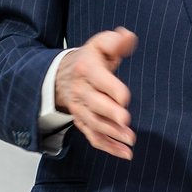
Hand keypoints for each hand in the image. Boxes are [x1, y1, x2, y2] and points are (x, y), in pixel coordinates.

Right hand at [54, 27, 137, 160]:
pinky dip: (109, 146)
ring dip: (113, 133)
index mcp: (87, 69)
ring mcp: (80, 109)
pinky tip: (125, 153)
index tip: (125, 98)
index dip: (112, 89)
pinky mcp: (82, 122)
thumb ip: (115, 42)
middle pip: (95, 104)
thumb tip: (128, 38)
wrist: (61, 75)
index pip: (98, 79)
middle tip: (126, 121)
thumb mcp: (99, 45)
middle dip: (110, 114)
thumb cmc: (90, 60)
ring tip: (130, 140)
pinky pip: (93, 136)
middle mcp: (81, 90)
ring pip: (95, 123)